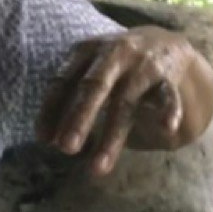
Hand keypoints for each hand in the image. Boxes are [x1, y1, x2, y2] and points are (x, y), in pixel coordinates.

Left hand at [36, 27, 212, 175]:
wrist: (165, 43)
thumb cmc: (114, 66)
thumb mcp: (88, 72)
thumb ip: (67, 101)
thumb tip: (45, 138)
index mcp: (86, 51)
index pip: (64, 81)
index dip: (52, 110)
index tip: (43, 140)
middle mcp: (114, 53)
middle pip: (94, 87)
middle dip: (79, 118)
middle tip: (66, 148)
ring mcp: (142, 65)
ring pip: (126, 103)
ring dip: (112, 137)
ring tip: (99, 168)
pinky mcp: (167, 78)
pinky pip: (167, 97)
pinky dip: (169, 111)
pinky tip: (166, 128)